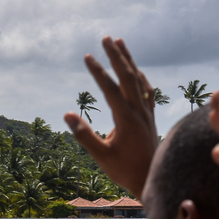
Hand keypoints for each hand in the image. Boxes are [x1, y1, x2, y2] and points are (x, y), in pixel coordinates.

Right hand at [63, 36, 158, 195]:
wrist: (151, 179)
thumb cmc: (124, 170)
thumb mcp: (101, 156)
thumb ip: (84, 136)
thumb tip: (67, 115)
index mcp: (126, 119)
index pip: (110, 89)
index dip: (99, 72)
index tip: (88, 57)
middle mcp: (139, 111)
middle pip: (128, 77)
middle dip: (116, 56)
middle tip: (106, 38)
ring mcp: (147, 113)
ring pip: (139, 80)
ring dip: (128, 60)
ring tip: (119, 43)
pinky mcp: (150, 117)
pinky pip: (147, 91)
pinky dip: (140, 77)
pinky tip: (135, 70)